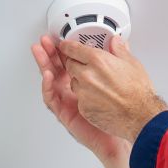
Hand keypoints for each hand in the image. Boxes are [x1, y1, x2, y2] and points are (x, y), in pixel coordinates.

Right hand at [31, 35, 125, 162]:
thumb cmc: (124, 109)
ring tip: (39, 52)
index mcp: (87, 81)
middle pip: (58, 68)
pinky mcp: (66, 113)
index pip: (71, 61)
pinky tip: (48, 76)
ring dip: (44, 65)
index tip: (60, 37)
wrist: (128, 130)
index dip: (64, 49)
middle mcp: (76, 90)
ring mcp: (69, 102)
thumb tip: (118, 42)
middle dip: (50, 53)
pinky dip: (48, 87)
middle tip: (44, 41)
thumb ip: (118, 59)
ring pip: (52, 81)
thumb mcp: (123, 76)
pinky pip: (53, 100)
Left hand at [57, 36, 167, 142]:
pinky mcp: (83, 107)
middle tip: (87, 67)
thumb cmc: (138, 93)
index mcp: (98, 61)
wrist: (140, 116)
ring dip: (80, 81)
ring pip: (74, 82)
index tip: (65, 46)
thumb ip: (120, 50)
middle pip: (70, 65)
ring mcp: (83, 92)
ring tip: (98, 85)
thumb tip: (115, 42)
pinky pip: (79, 98)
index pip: (73, 49)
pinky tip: (100, 98)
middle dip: (76, 64)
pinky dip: (86, 97)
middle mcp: (87, 75)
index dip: (68, 46)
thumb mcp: (133, 64)